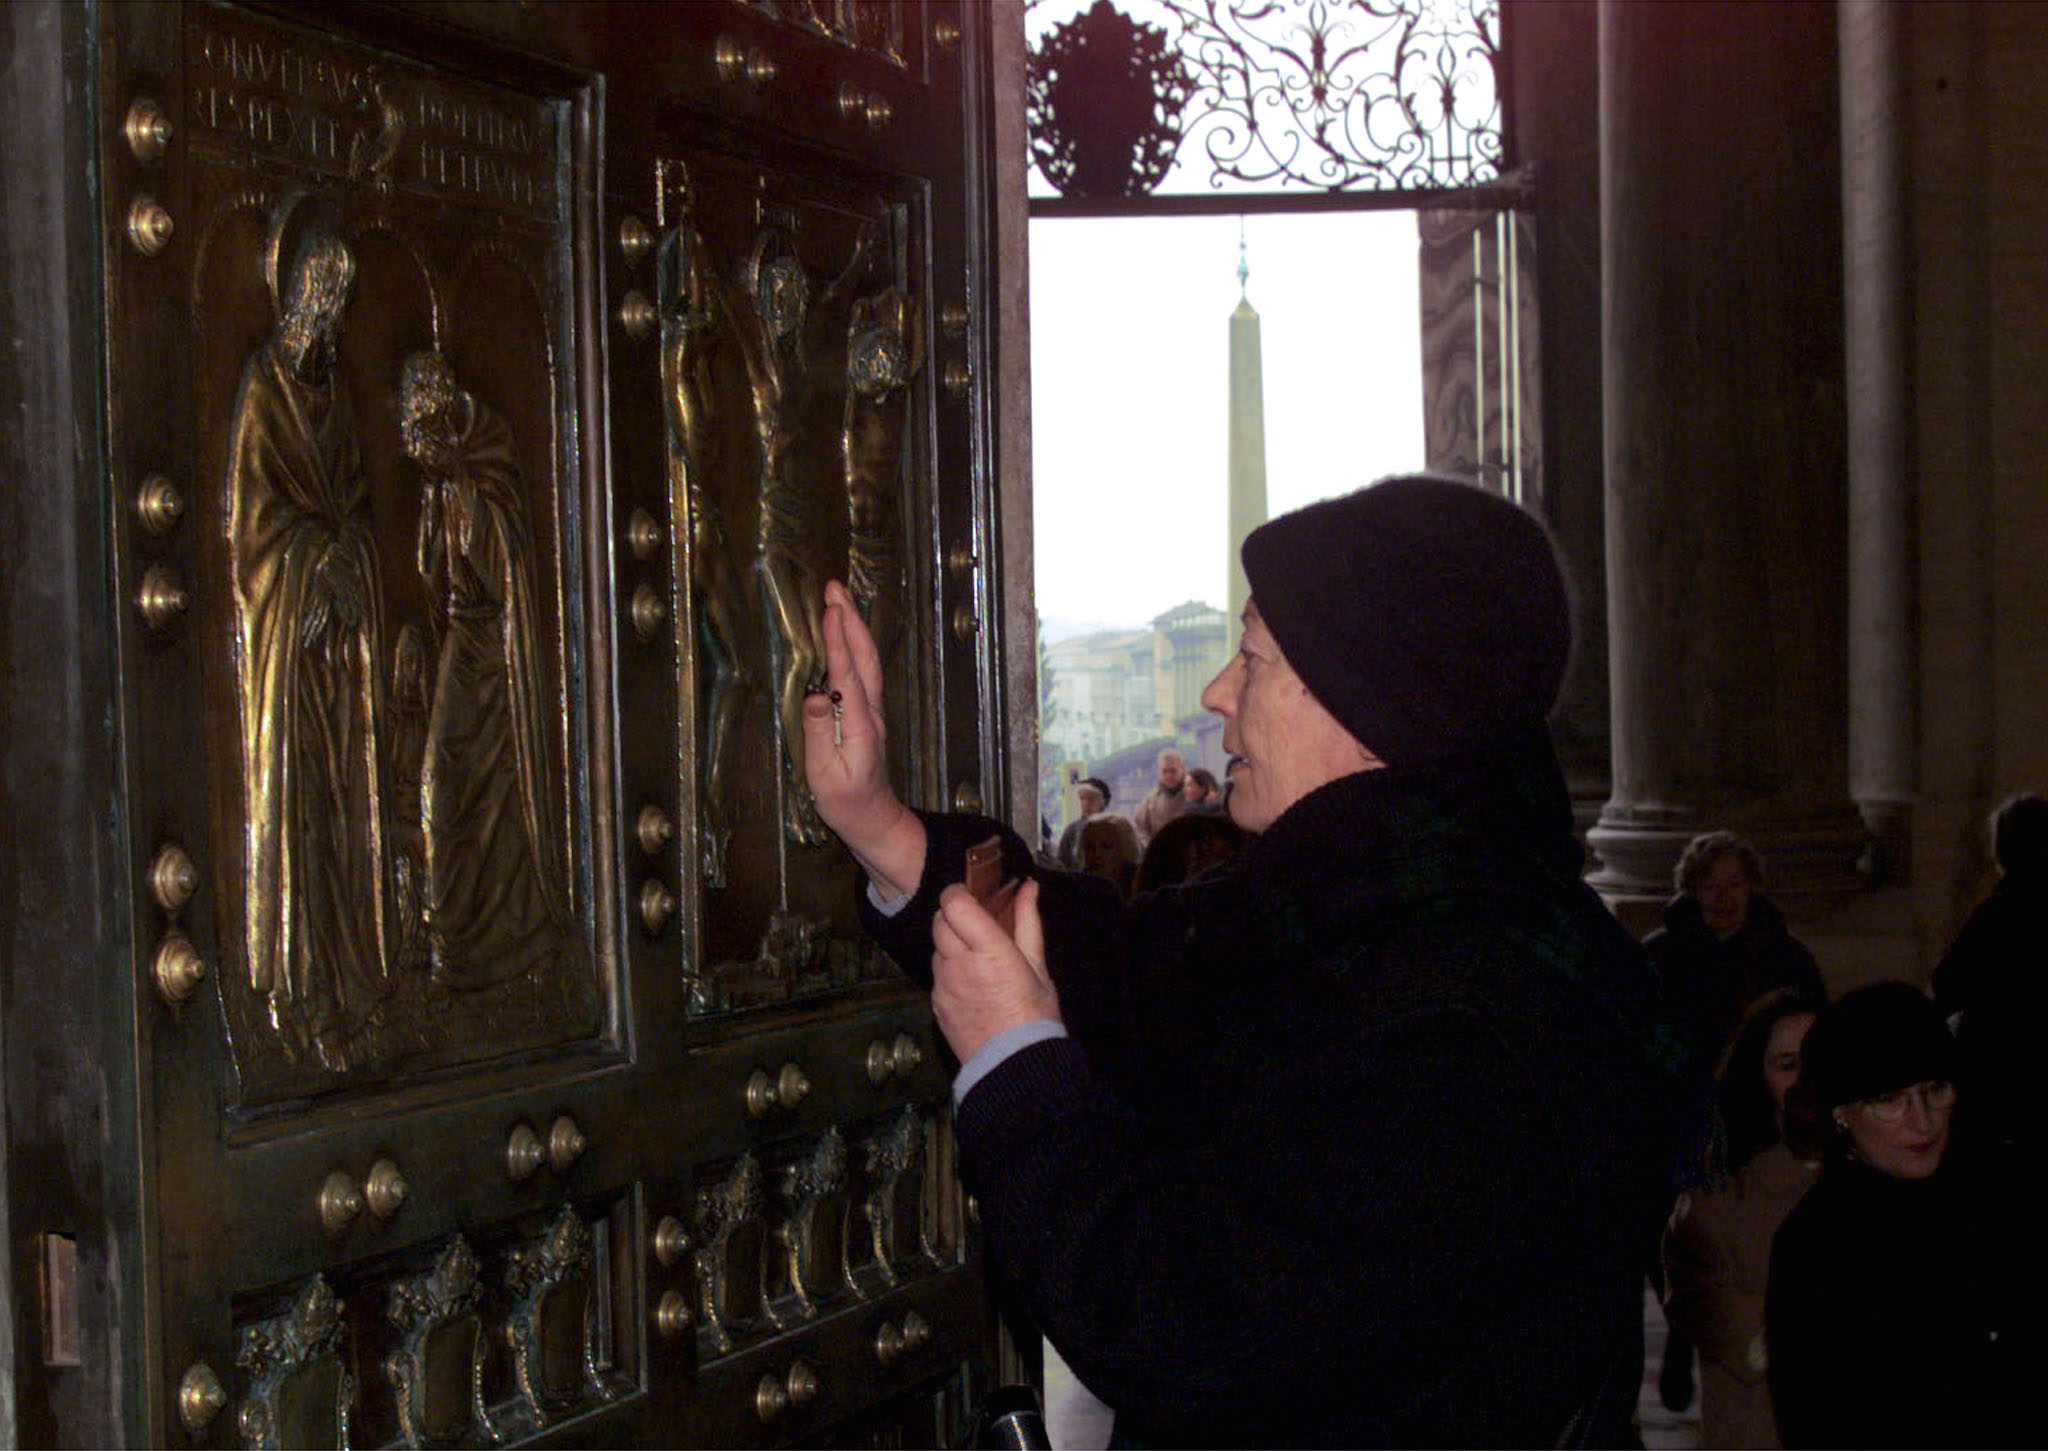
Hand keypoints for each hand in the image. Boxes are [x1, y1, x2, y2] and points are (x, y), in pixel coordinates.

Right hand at [804, 580, 925, 896]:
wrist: (873, 818)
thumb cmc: (845, 802)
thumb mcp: (823, 774)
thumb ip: (819, 733)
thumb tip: (814, 694)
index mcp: (860, 726)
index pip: (848, 675)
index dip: (838, 642)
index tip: (831, 611)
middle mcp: (871, 712)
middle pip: (864, 657)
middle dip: (850, 619)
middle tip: (834, 588)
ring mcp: (873, 711)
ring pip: (867, 660)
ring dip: (854, 626)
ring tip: (838, 599)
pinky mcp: (868, 713)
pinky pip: (863, 670)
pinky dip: (853, 644)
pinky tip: (844, 632)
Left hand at [931, 879, 1058, 1062]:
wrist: (1016, 1066)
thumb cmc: (1035, 1015)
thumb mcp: (1038, 966)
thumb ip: (1027, 922)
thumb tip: (1029, 887)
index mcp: (990, 951)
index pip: (955, 905)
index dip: (958, 894)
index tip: (970, 896)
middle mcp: (960, 965)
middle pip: (939, 921)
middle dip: (954, 917)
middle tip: (975, 926)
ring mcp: (944, 986)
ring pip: (936, 948)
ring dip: (950, 945)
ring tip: (976, 960)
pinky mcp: (936, 1004)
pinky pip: (936, 975)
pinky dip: (948, 971)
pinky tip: (970, 985)